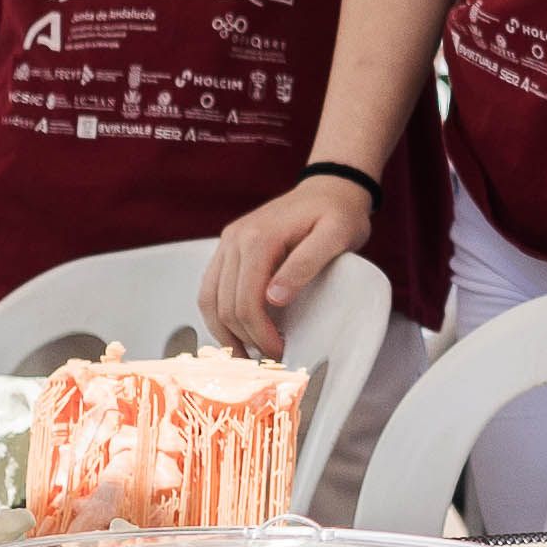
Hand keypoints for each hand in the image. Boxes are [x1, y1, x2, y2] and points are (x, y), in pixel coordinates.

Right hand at [205, 173, 371, 355]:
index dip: (260, 333)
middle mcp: (236, 239)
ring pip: (209, 297)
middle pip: (223, 304)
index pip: (246, 300)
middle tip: (266, 358)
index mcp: (258, 238)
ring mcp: (229, 242)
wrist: (331, 188)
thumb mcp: (335, 237)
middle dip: (242, 338)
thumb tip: (274, 298)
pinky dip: (219, 313)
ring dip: (223, 330)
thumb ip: (305, 265)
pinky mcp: (230, 247)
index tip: (279, 351)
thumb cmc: (338, 212)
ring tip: (245, 353)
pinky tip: (236, 329)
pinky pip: (212, 286)